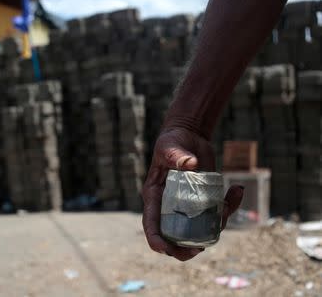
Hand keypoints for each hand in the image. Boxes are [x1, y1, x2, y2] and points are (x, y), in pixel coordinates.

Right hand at [142, 127, 243, 260]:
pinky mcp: (204, 201)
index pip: (151, 223)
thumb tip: (190, 164)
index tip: (165, 249)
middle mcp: (170, 207)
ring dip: (215, 227)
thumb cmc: (172, 142)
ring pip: (199, 230)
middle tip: (198, 250)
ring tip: (228, 207)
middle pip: (173, 237)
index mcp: (155, 197)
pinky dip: (230, 206)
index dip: (156, 239)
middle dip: (184, 249)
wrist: (189, 138)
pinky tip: (237, 190)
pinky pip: (216, 213)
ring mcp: (188, 207)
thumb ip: (176, 155)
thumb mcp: (170, 146)